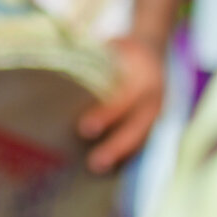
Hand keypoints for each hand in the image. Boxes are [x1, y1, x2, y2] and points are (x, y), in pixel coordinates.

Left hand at [77, 33, 166, 174]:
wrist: (151, 49)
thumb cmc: (122, 50)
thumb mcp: (114, 47)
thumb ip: (96, 60)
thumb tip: (59, 66)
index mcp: (144, 76)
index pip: (125, 99)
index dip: (106, 115)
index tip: (84, 128)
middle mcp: (154, 97)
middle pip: (138, 127)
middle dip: (117, 146)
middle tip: (94, 163)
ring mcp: (157, 113)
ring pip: (141, 139)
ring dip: (121, 156)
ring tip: (97, 169)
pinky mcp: (153, 123)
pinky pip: (141, 142)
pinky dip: (126, 156)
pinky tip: (109, 169)